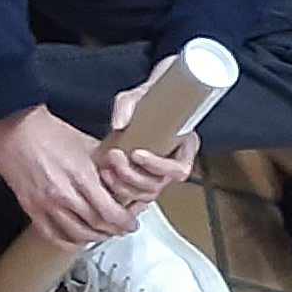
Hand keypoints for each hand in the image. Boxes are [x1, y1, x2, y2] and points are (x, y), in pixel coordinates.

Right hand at [0, 106, 136, 248]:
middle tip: (121, 229)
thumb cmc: (51, 132)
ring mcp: (45, 203)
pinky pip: (50, 235)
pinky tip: (75, 241)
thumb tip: (122, 178)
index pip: (108, 211)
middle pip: (95, 225)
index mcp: (81, 176)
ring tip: (102, 234)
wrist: (17, 129)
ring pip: (75, 234)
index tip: (131, 223)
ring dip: (93, 238)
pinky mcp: (30, 207)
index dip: (124, 222)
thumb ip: (105, 164)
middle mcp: (63, 193)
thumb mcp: (87, 144)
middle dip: (113, 230)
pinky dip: (66, 242)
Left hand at [99, 85, 199, 205]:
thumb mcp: (137, 96)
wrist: (141, 106)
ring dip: (123, 184)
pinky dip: (118, 189)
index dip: (158, 166)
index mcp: (186, 146)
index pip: (179, 169)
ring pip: (145, 194)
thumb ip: (126, 105)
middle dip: (132, 174)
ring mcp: (158, 175)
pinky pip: (134, 196)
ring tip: (107, 166)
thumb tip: (118, 124)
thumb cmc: (147, 99)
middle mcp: (174, 164)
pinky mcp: (142, 180)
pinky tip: (105, 174)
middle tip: (114, 156)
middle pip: (158, 184)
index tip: (137, 153)